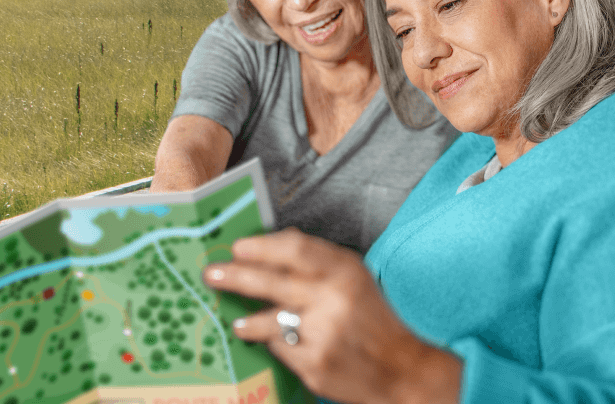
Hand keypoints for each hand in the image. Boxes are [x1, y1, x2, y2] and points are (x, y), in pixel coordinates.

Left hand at [203, 228, 461, 402]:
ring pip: (269, 321)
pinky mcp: (314, 366)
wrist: (402, 370)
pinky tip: (277, 343)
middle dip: (236, 276)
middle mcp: (332, 299)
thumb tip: (272, 243)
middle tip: (213, 273)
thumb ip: (317, 259)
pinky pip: (280, 348)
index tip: (238, 246)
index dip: (262, 247)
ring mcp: (322, 335)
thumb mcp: (354, 276)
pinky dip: (277, 344)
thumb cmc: (373, 318)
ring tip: (237, 322)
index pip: (295, 249)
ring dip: (248, 321)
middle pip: (272, 282)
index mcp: (344, 270)